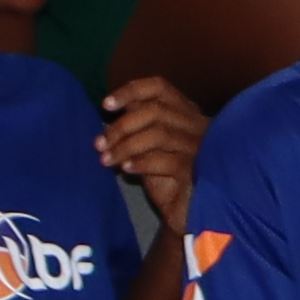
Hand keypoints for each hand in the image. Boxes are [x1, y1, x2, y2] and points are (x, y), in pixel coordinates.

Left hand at [96, 77, 208, 229]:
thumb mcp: (148, 145)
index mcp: (185, 113)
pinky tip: (126, 170)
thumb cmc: (166, 176)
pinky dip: (142, 163)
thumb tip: (108, 110)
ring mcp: (200, 149)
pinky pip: (167, 161)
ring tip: (107, 160)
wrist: (186, 211)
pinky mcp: (197, 172)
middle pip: (156, 111)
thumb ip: (136, 126)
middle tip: (99, 144)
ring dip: (126, 146)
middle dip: (121, 126)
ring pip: (160, 134)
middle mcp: (197, 126)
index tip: (105, 105)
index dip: (131, 91)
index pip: (160, 88)